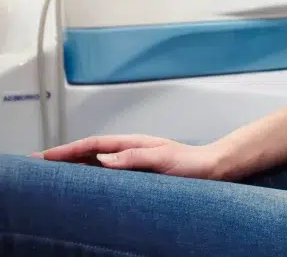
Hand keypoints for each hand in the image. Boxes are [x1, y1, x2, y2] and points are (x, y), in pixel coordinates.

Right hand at [30, 135, 227, 178]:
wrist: (210, 168)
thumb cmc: (191, 163)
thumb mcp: (162, 159)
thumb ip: (133, 158)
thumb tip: (102, 159)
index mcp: (132, 144)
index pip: (93, 145)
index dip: (68, 150)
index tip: (46, 156)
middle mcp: (129, 150)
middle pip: (89, 152)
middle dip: (64, 155)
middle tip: (38, 162)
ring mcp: (132, 161)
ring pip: (95, 161)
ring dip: (73, 165)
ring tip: (51, 171)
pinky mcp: (137, 172)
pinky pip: (106, 172)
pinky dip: (89, 174)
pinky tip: (81, 181)